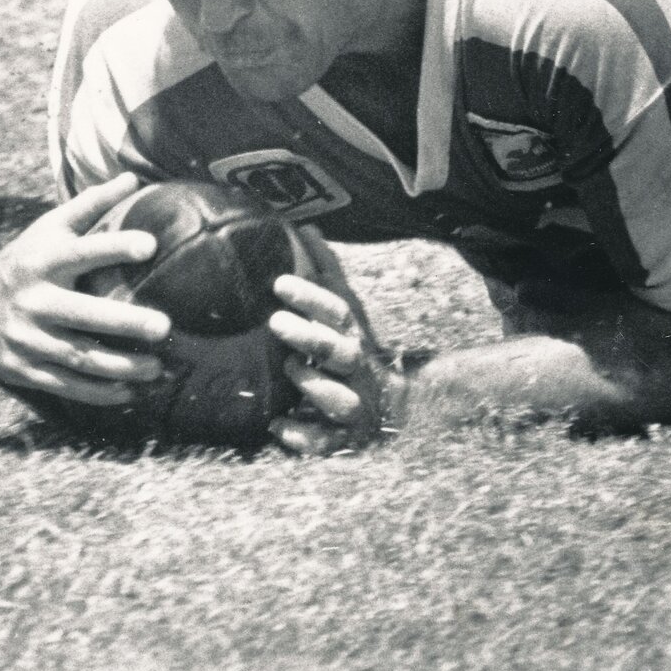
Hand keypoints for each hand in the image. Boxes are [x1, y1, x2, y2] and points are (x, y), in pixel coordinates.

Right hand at [0, 172, 169, 405]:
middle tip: (164, 326)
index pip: (82, 252)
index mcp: (43, 262)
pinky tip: (130, 392)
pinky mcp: (23, 368)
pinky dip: (98, 391)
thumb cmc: (26, 260)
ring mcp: (27, 338)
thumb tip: (133, 177)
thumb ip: (90, 205)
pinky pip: (65, 384)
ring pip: (78, 357)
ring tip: (159, 368)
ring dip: (121, 366)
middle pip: (82, 315)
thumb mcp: (48, 229)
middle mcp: (34, 301)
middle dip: (124, 322)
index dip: (114, 248)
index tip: (150, 244)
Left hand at [268, 228, 407, 454]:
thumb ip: (327, 274)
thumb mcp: (347, 312)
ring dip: (314, 385)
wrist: (396, 407)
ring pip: (340, 398)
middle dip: (310, 336)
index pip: (337, 311)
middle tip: (274, 321)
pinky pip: (328, 442)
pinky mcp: (347, 438)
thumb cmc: (357, 351)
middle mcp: (357, 370)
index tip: (279, 283)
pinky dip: (305, 437)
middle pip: (340, 351)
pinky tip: (278, 427)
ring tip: (288, 370)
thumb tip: (307, 228)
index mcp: (354, 337)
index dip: (311, 297)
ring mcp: (356, 404)